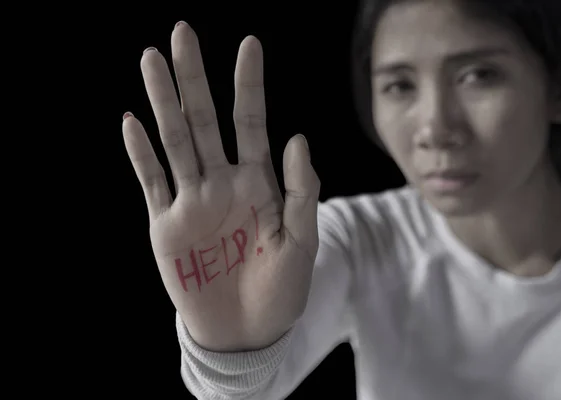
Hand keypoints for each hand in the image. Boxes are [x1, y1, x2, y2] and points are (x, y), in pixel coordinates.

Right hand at [122, 21, 320, 350]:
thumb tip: (297, 137)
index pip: (252, 123)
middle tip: (183, 33)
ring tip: (151, 60)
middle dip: (195, 78)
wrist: (247, 330)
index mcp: (258, 183)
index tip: (250, 44)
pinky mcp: (167, 225)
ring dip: (162, 102)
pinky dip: (141, 154)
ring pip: (175, 141)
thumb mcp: (303, 241)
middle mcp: (222, 183)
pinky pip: (152, 182)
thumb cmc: (281, 289)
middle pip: (206, 121)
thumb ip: (301, 192)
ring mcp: (192, 201)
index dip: (250, 85)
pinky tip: (132, 121)